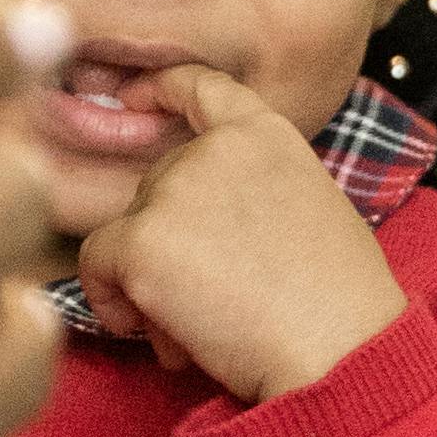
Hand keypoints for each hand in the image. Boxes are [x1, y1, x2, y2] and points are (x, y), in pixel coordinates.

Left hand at [74, 68, 404, 403]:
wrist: (339, 348)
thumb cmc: (337, 302)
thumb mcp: (312, 208)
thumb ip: (254, 189)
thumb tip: (202, 220)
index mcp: (266, 134)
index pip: (202, 87)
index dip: (162, 89)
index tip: (135, 98)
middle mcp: (214, 149)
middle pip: (157, 185)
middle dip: (172, 241)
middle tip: (215, 299)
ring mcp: (173, 190)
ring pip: (128, 231)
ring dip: (151, 281)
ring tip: (202, 328)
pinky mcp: (140, 240)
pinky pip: (96, 265)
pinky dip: (114, 303)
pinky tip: (163, 338)